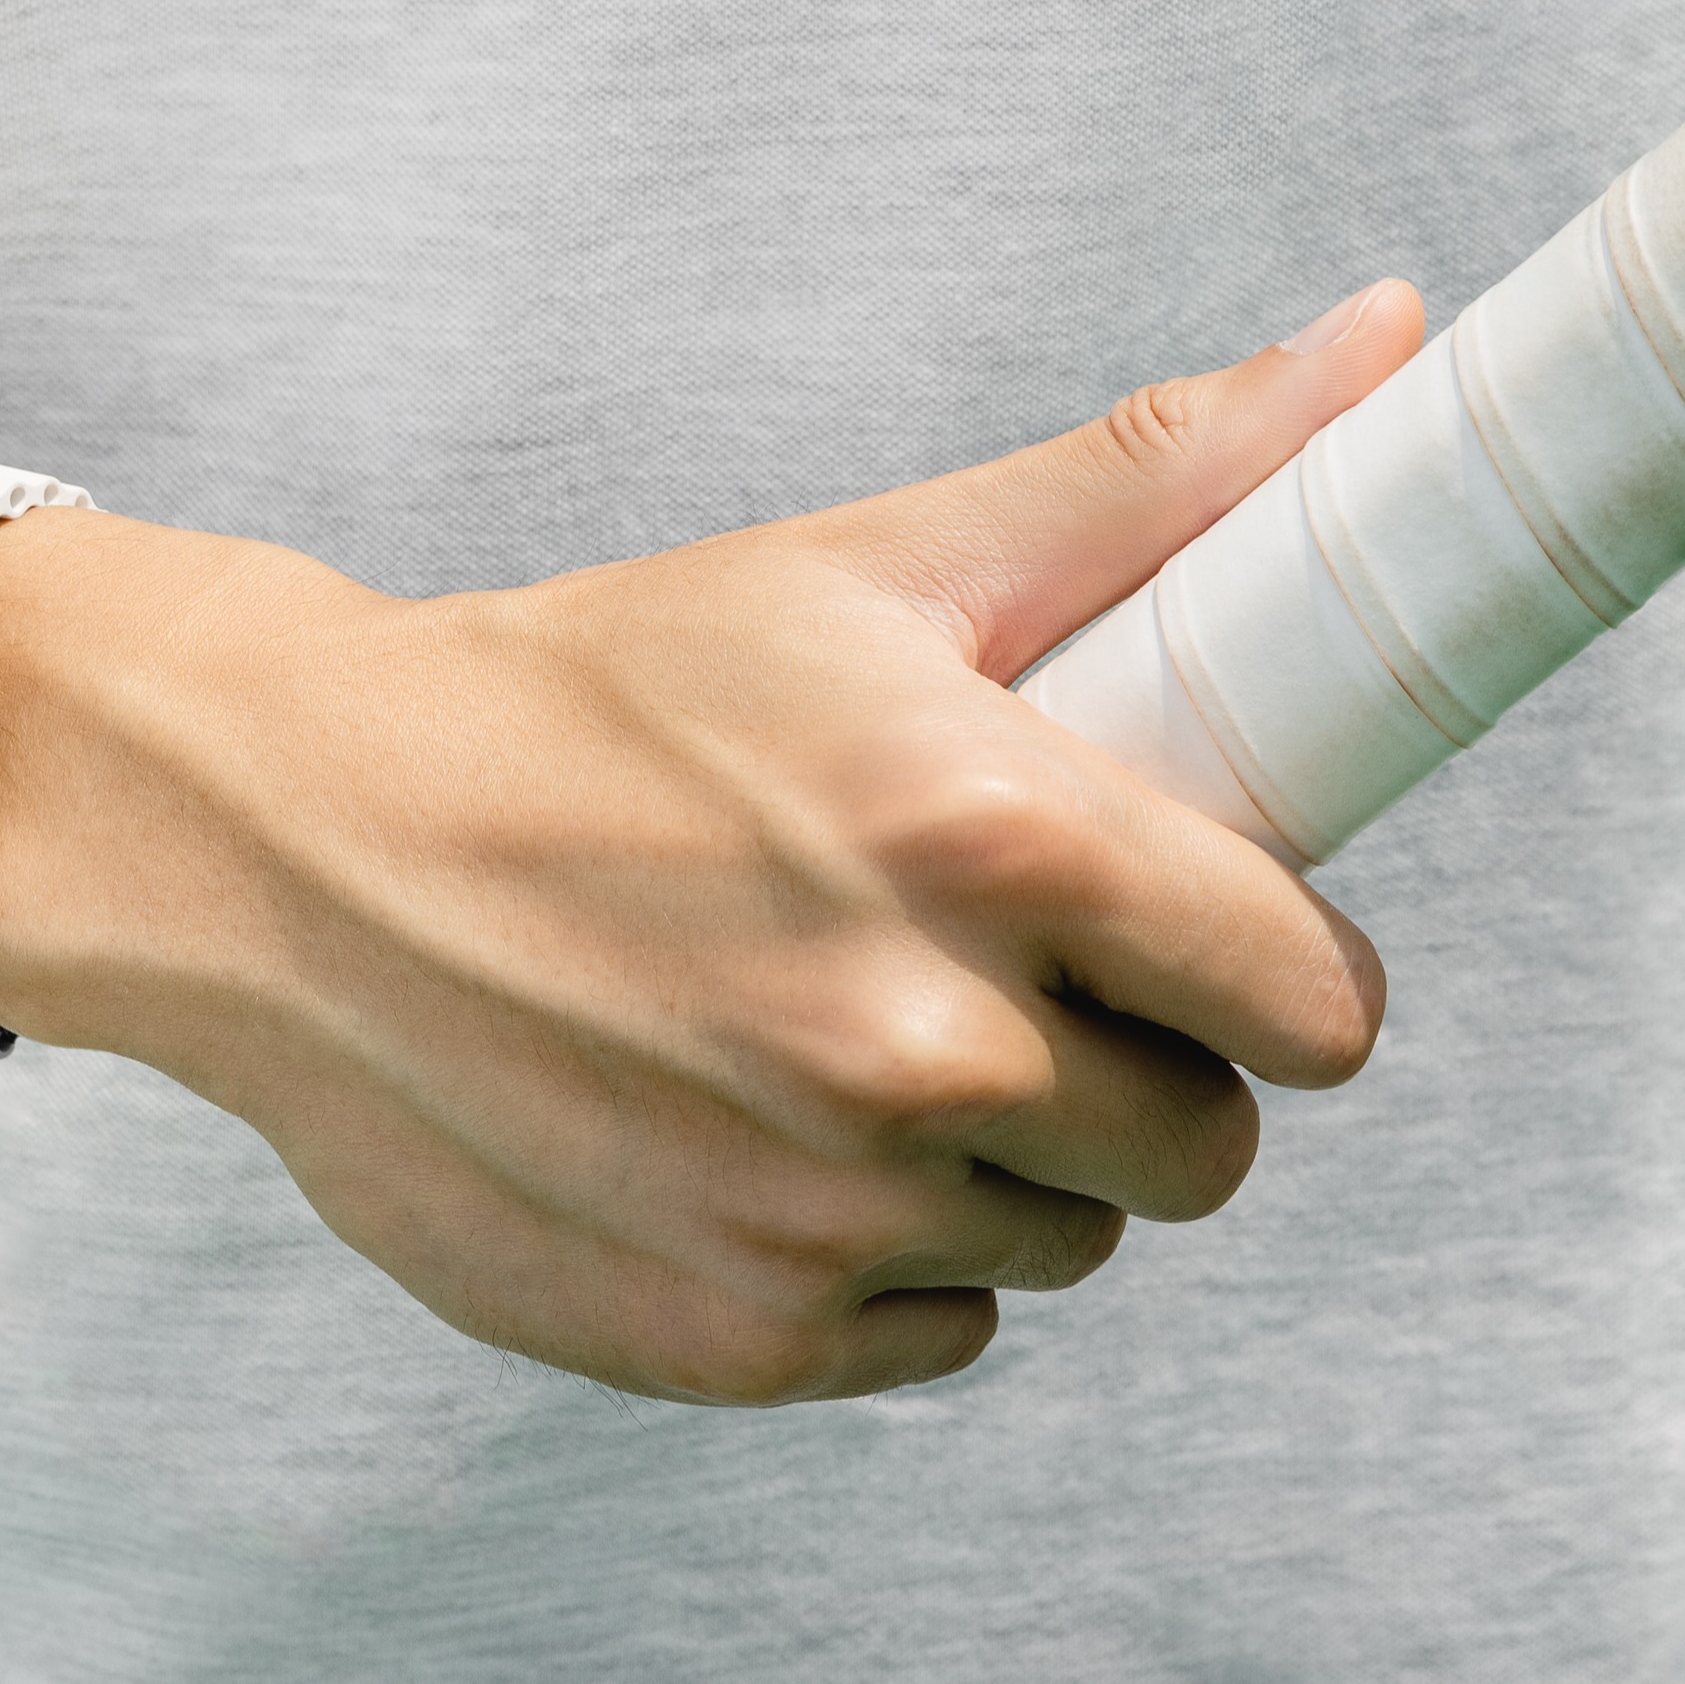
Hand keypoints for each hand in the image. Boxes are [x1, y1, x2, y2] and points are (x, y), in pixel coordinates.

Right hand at [0, 278, 1423, 1405]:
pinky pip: (926, 1330)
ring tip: (832, 1028)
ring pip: (1059, 1242)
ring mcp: (828, 1215)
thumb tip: (1391, 347)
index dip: (1268, 969)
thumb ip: (1155, 480)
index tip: (1190, 937)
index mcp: (995, 839)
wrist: (293, 847)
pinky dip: (865, 1253)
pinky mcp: (733, 1337)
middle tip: (974, 965)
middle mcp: (929, 1051)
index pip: (1318, 1006)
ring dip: (988, 1159)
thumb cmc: (584, 696)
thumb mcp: (866, 564)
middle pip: (1203, 1147)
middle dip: (1127, 1064)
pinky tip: (751, 1129)